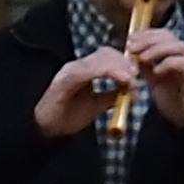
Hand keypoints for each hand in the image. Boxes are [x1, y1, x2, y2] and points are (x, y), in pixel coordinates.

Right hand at [32, 48, 149, 140]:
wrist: (45, 130)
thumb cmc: (67, 117)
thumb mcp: (96, 106)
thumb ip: (110, 96)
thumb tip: (129, 91)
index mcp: (85, 70)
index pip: (108, 56)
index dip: (126, 62)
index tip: (138, 76)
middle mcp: (77, 66)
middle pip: (106, 53)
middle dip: (125, 64)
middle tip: (137, 79)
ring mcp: (70, 71)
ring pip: (99, 59)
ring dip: (119, 68)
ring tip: (131, 82)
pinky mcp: (65, 80)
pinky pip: (87, 70)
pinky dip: (106, 73)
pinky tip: (119, 81)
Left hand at [128, 25, 183, 126]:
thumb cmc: (173, 100)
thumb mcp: (155, 80)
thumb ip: (146, 67)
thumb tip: (132, 55)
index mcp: (177, 54)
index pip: (163, 34)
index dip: (147, 34)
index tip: (131, 39)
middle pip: (170, 37)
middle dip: (149, 40)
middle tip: (132, 47)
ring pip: (178, 46)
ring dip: (157, 49)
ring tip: (142, 58)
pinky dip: (168, 64)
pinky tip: (156, 72)